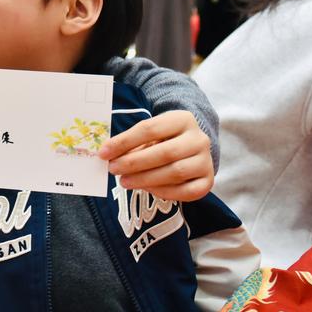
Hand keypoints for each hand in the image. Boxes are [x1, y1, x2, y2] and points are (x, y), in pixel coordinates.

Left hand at [97, 110, 213, 201]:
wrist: (192, 147)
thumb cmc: (164, 139)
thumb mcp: (151, 133)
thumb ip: (132, 142)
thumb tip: (107, 155)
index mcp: (183, 119)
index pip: (150, 128)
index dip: (124, 141)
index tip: (104, 152)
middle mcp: (199, 139)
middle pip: (165, 153)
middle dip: (134, 163)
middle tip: (113, 169)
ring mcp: (206, 161)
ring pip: (175, 173)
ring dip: (145, 179)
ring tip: (124, 181)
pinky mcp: (207, 181)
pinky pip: (185, 191)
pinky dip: (163, 192)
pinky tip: (145, 188)